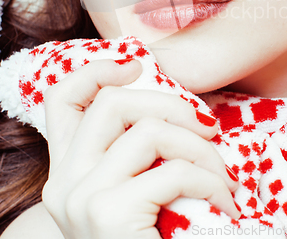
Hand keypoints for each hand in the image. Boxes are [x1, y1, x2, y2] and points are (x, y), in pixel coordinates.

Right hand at [42, 59, 239, 238]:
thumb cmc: (154, 238)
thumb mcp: (136, 188)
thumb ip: (135, 152)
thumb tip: (171, 108)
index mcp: (67, 169)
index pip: (62, 99)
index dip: (97, 70)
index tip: (137, 66)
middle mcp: (63, 181)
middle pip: (112, 102)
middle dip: (172, 105)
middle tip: (209, 127)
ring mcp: (81, 198)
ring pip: (150, 130)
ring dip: (201, 148)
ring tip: (222, 176)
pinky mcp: (108, 215)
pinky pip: (173, 170)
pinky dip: (211, 181)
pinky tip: (223, 204)